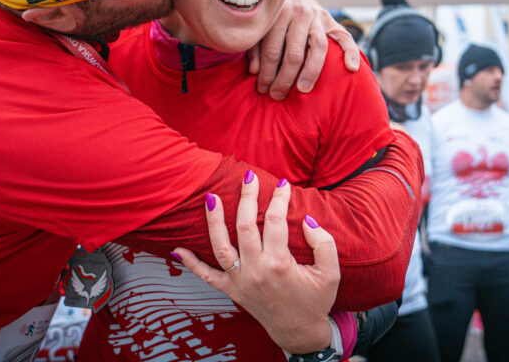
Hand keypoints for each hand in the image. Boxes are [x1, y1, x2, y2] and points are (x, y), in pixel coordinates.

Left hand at [173, 174, 339, 353]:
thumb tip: (307, 219)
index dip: (279, 198)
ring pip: (220, 246)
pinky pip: (206, 277)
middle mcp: (256, 270)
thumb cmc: (315, 300)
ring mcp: (240, 281)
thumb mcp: (331, 273)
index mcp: (280, 264)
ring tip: (211, 197)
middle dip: (247, 197)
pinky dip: (191, 264)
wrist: (300, 332)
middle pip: (245, 226)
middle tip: (249, 176)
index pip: (275, 221)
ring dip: (214, 221)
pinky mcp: (232, 291)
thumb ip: (324, 243)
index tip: (284, 184)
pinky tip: (177, 250)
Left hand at [249, 0, 359, 99]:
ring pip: (318, 47)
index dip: (266, 73)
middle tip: (277, 96)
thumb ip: (255, 46)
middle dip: (284, 78)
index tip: (262, 89)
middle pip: (294, 52)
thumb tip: (254, 71)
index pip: (272, 50)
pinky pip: (345, 37)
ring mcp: (318, 16)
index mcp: (278, 13)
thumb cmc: (270, 9)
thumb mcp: (259, 24)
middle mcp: (300, 13)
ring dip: (310, 72)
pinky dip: (351, 52)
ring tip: (303, 90)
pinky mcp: (330, 20)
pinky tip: (351, 68)